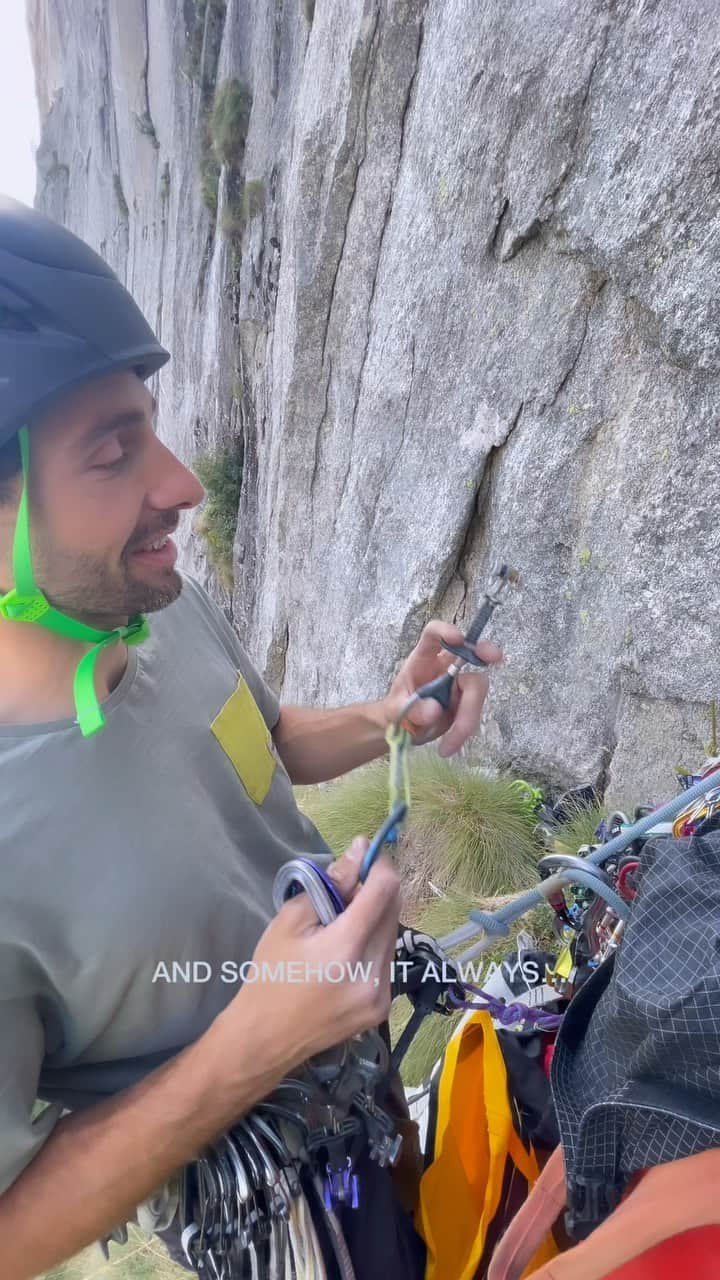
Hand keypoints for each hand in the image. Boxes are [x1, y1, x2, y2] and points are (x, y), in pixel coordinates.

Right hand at [216, 839, 399, 1080]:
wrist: (264, 1038)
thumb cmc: (270, 976)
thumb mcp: (290, 921)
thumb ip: (330, 885)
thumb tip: (359, 852)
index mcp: (347, 949)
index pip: (385, 891)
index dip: (378, 865)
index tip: (364, 854)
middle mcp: (374, 973)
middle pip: (394, 910)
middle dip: (375, 890)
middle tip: (345, 889)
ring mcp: (382, 995)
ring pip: (393, 934)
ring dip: (376, 917)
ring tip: (341, 923)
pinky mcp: (382, 1008)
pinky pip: (387, 959)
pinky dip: (374, 944)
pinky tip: (346, 952)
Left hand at [384, 620, 502, 756]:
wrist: (402, 733)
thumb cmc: (396, 711)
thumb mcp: (395, 711)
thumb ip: (412, 709)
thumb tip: (434, 709)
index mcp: (423, 659)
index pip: (434, 635)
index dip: (447, 631)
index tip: (459, 639)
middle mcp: (444, 667)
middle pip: (470, 654)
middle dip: (484, 653)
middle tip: (496, 656)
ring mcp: (458, 684)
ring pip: (476, 690)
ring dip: (467, 718)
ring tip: (448, 745)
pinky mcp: (466, 703)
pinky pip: (474, 713)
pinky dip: (464, 732)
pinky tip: (449, 746)